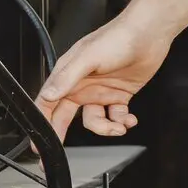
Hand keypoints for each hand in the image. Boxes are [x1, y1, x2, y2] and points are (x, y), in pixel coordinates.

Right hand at [34, 12, 171, 141]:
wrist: (149, 34)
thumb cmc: (117, 38)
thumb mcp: (88, 58)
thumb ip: (67, 78)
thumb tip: (48, 95)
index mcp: (68, 75)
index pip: (48, 103)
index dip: (42, 123)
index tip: (38, 143)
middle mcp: (82, 85)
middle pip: (65, 116)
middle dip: (61, 135)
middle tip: (59, 153)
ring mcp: (101, 91)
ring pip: (95, 120)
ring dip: (106, 128)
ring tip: (118, 126)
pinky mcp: (120, 94)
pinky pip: (116, 116)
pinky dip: (122, 122)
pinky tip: (129, 119)